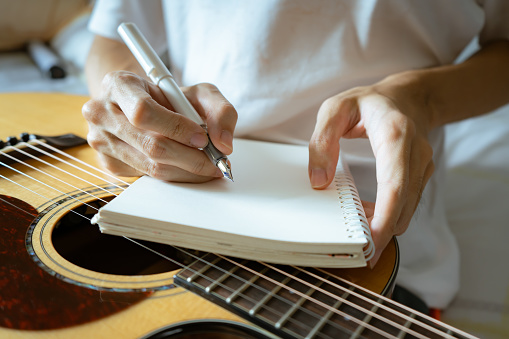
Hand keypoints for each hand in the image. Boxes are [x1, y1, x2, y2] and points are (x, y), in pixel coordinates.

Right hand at [82, 71, 236, 181]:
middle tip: (216, 161)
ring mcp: (101, 140)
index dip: (177, 128)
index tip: (203, 138)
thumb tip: (223, 144)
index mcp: (118, 84)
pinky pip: (147, 176)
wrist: (145, 106)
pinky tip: (188, 168)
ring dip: (186, 170)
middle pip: (151, 145)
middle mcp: (101, 112)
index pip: (144, 112)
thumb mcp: (199, 93)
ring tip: (208, 167)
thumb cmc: (170, 98)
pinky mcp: (109, 162)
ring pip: (151, 166)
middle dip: (191, 158)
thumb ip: (220, 111)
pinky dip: (175, 175)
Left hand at [308, 73, 434, 265]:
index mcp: (395, 134)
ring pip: (407, 209)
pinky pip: (407, 204)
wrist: (406, 98)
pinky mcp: (420, 176)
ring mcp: (422, 167)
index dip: (385, 217)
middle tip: (359, 253)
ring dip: (385, 225)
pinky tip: (367, 216)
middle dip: (383, 232)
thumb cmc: (367, 103)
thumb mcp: (334, 109)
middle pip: (404, 204)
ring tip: (357, 234)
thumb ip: (322, 141)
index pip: (395, 184)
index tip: (372, 242)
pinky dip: (389, 216)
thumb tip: (319, 181)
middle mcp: (415, 153)